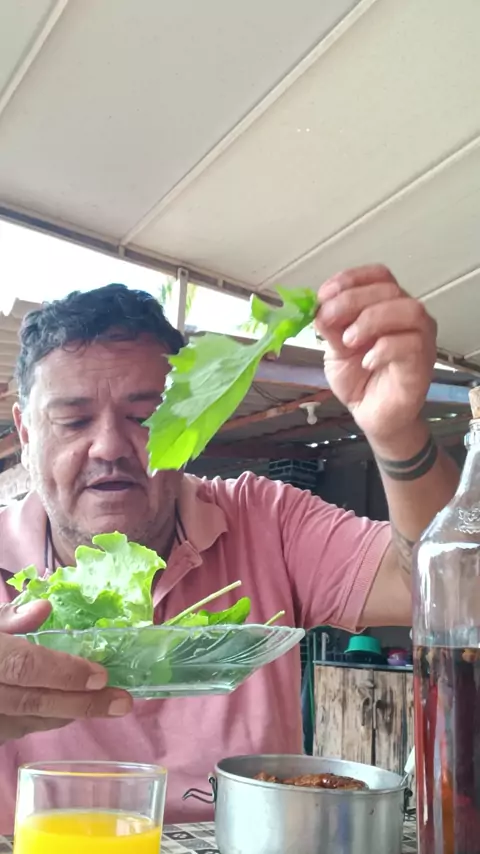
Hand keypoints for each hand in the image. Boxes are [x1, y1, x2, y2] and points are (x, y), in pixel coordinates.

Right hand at [0, 600, 132, 742]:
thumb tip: (43, 608)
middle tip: (123, 702)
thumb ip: (8, 618)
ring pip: (29, 721)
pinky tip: (67, 708)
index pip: (25, 667)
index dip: (64, 672)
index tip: (101, 675)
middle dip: (82, 704)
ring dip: (68, 712)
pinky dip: (45, 718)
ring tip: (104, 703)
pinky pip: (17, 729)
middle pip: (33, 702)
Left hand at [315, 265, 436, 442]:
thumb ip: (331, 328)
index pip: (378, 275)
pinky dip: (384, 349)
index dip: (351, 279)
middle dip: (352, 300)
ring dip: (371, 320)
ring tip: (348, 341)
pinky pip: (412, 344)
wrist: (372, 415)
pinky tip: (367, 362)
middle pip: (389, 289)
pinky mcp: (423, 363)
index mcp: (387, 305)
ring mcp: (421, 338)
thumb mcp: (335, 349)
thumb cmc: (360, 378)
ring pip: (408, 310)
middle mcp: (408, 316)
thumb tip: (319, 309)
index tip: (324, 295)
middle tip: (328, 319)